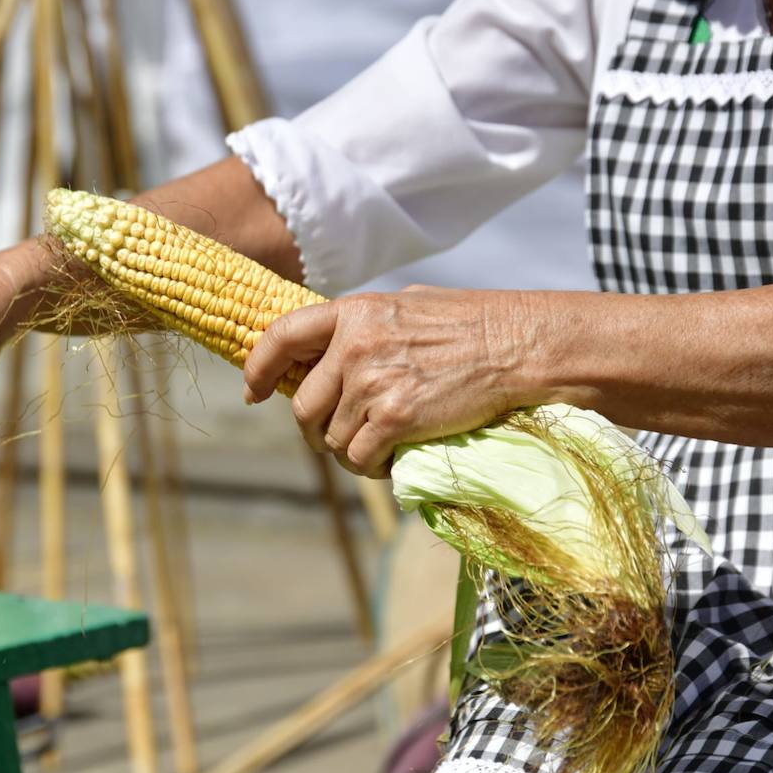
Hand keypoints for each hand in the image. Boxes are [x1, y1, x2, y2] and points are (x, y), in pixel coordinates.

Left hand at [243, 287, 541, 476]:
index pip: (283, 337)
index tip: (254, 391)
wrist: (518, 346)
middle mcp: (355, 346)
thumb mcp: (409, 305)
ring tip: (381, 445)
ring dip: (351, 452)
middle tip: (338, 436)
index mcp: (355, 312)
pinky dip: (373, 467)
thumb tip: (341, 348)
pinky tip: (392, 459)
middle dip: (316, 429)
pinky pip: (361, 458)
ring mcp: (372, 383)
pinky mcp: (395, 419)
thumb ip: (368, 326)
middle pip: (303, 407)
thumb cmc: (474, 324)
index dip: (259, 368)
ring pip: (332, 440)